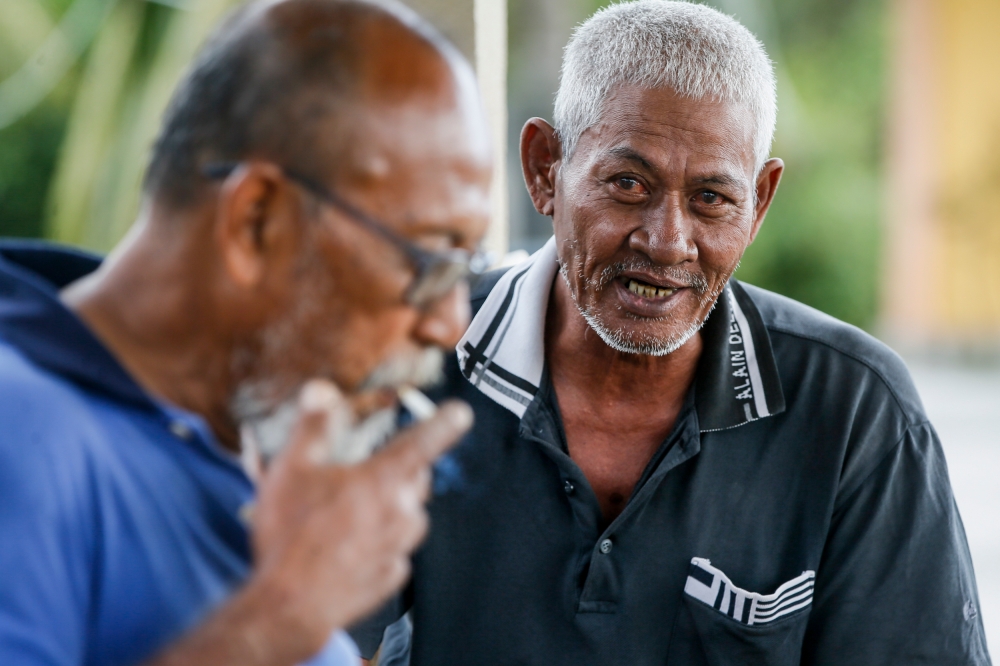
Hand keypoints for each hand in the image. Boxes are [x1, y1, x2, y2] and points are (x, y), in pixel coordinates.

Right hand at [247, 380, 471, 659]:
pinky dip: (378, 544)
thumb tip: (321, 391)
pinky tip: (347, 546)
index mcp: (383, 480)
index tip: (461, 413)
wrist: (289, 606)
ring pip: (407, 515)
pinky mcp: (392, 576)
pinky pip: (394, 550)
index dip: (445, 423)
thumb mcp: (292, 469)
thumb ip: (313, 425)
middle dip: (399, 469)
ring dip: (387, 508)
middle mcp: (402, 512)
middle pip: (416, 478)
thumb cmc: (291, 536)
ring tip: (346, 514)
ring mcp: (400, 547)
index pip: (425, 441)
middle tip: (361, 472)